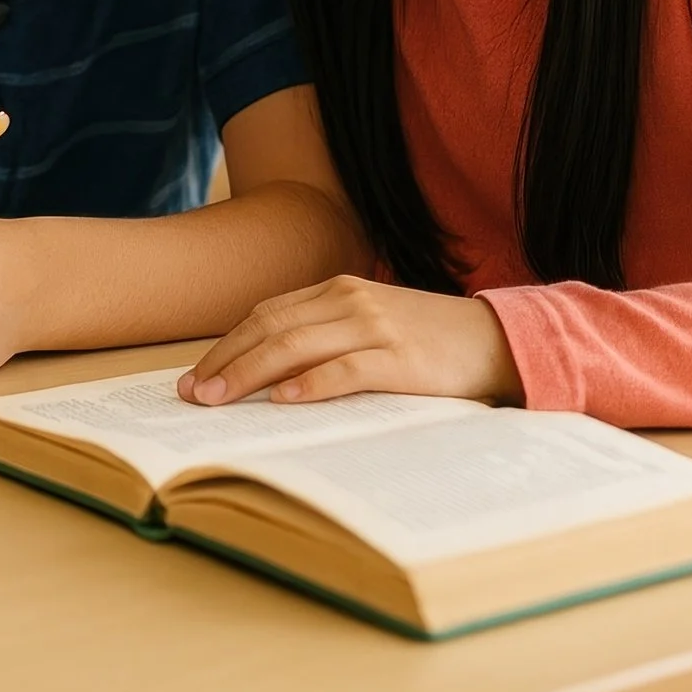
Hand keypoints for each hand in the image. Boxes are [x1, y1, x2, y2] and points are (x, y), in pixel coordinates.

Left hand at [178, 275, 523, 405]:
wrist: (499, 339)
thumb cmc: (428, 340)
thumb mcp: (370, 324)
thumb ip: (325, 336)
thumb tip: (267, 373)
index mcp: (336, 291)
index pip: (265, 315)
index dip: (226, 345)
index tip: (195, 375)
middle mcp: (349, 301)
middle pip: (269, 329)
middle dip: (225, 362)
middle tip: (193, 393)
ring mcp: (374, 327)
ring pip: (295, 346)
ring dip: (250, 374)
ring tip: (219, 399)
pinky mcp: (400, 357)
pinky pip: (345, 370)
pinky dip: (310, 385)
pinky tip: (283, 400)